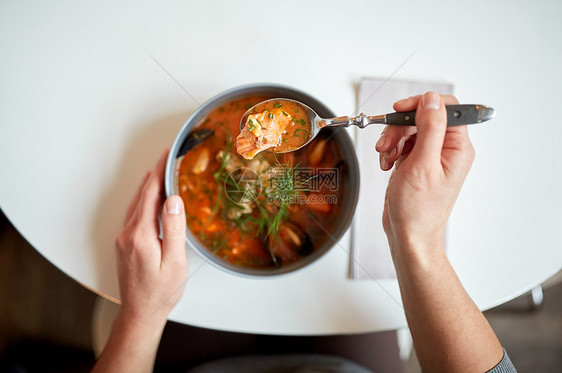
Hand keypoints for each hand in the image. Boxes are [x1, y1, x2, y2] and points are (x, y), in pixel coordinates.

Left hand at [115, 149, 187, 324]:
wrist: (141, 313)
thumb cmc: (161, 292)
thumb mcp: (174, 261)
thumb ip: (173, 228)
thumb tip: (173, 200)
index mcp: (141, 235)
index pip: (150, 194)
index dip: (159, 172)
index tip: (166, 156)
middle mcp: (128, 234)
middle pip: (141, 195)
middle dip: (155, 175)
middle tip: (167, 159)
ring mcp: (123, 239)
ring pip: (136, 204)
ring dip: (148, 187)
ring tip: (161, 173)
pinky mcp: (123, 244)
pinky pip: (133, 214)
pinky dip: (143, 200)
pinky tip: (150, 199)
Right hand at [375, 92, 474, 254]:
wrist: (409, 235)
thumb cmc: (418, 211)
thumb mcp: (422, 165)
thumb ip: (430, 129)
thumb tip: (432, 100)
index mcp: (457, 148)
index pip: (445, 108)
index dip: (421, 105)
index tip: (400, 110)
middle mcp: (446, 149)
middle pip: (422, 117)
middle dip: (400, 127)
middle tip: (387, 144)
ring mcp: (430, 156)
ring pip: (409, 129)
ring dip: (392, 140)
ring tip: (385, 158)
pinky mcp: (416, 162)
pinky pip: (402, 143)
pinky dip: (390, 151)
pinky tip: (387, 164)